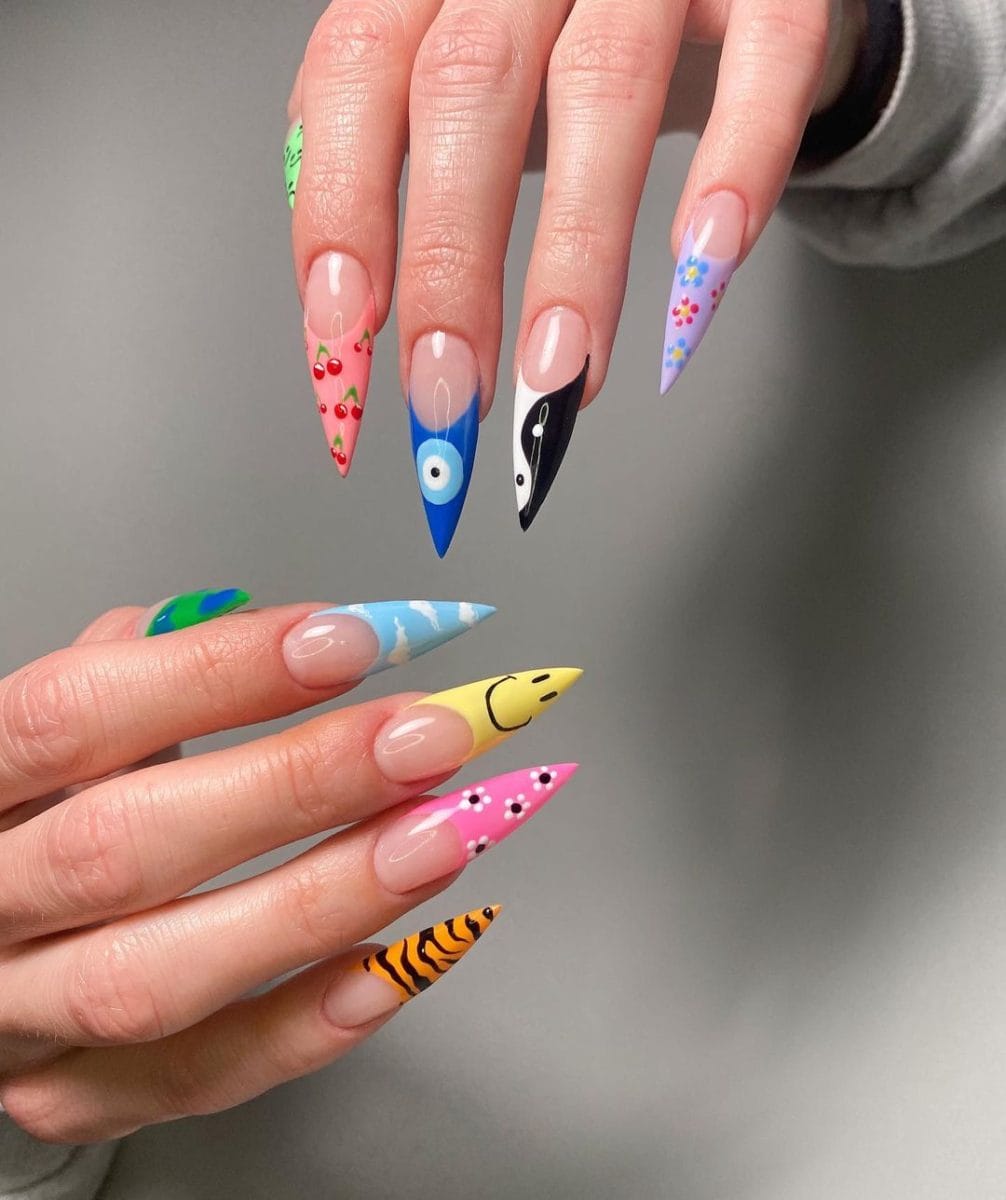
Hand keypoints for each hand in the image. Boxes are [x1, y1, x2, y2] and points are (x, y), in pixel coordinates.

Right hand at [0, 593, 579, 1141]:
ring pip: (159, 978)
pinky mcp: (70, 1098)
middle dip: (295, 786)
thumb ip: (151, 666)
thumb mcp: (68, 727)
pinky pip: (196, 1076)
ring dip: (321, 902)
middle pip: (123, 848)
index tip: (352, 642)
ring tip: (441, 838)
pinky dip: (308, 1023)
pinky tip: (399, 960)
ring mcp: (15, 1015)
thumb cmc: (45, 812)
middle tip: (428, 740)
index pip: (74, 716)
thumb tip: (285, 624)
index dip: (216, 673)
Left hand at [284, 0, 863, 543]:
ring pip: (604, 87)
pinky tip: (701, 270)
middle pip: (466, 92)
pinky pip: (767, 60)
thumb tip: (336, 301)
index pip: (355, 75)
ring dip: (577, 255)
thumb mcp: (462, 77)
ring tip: (561, 378)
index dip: (340, 212)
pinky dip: (737, 167)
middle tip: (452, 396)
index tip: (344, 345)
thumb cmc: (571, 34)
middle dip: (451, 267)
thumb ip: (391, 148)